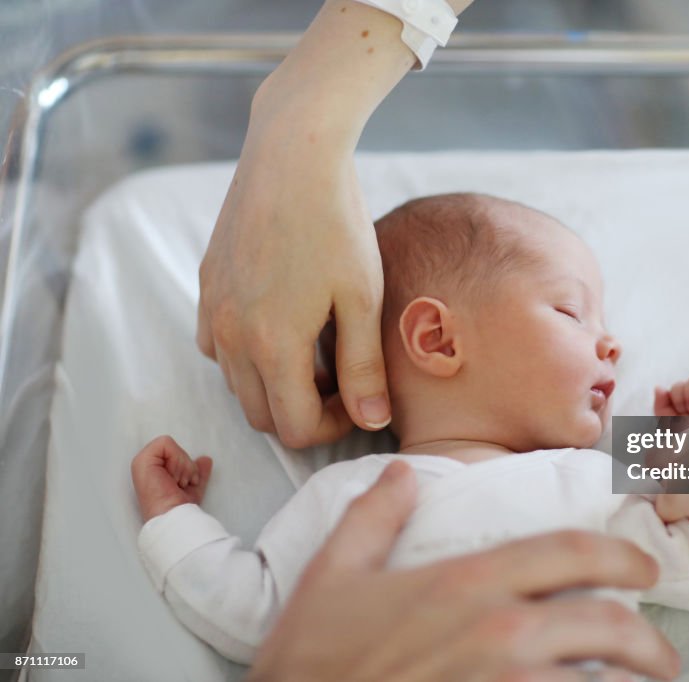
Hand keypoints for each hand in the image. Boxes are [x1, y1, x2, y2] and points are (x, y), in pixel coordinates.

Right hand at [131, 435, 212, 521]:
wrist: (173, 515)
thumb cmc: (180, 506)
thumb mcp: (193, 487)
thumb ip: (197, 471)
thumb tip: (205, 460)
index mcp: (154, 471)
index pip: (176, 453)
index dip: (186, 466)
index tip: (182, 484)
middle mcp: (145, 465)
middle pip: (175, 448)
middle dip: (185, 466)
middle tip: (179, 484)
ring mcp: (142, 462)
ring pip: (172, 446)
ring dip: (182, 466)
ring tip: (176, 483)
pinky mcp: (142, 460)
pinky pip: (165, 442)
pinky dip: (176, 459)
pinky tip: (172, 477)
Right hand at [196, 0, 425, 446]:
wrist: (293, 154)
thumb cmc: (337, 223)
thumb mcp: (362, 299)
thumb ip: (364, 367)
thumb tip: (372, 422)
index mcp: (271, 345)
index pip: (294, 429)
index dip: (334, 427)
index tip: (361, 399)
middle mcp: (230, 336)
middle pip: (260, 414)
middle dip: (304, 411)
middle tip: (343, 381)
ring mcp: (212, 309)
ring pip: (237, 383)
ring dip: (276, 384)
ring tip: (320, 350)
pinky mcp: (207, 285)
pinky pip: (218, 345)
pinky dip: (249, 353)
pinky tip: (285, 322)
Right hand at [249, 462, 681, 681]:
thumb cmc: (314, 661)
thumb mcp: (331, 577)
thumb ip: (372, 518)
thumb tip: (398, 473)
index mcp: (466, 582)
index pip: (568, 551)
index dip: (620, 553)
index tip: (644, 567)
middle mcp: (498, 630)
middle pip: (605, 622)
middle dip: (647, 641)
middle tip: (660, 656)